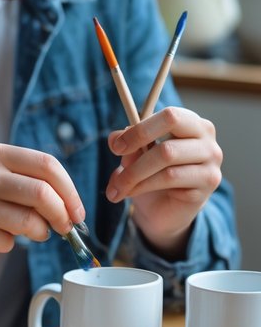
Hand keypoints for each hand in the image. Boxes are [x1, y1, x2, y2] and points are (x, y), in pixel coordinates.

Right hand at [0, 142, 85, 276]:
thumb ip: (25, 181)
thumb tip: (70, 206)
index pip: (47, 165)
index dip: (70, 190)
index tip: (77, 209)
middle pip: (43, 193)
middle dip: (63, 214)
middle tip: (67, 227)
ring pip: (31, 220)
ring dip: (42, 232)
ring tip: (35, 233)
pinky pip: (10, 241)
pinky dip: (11, 244)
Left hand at [105, 107, 222, 256]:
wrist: (164, 210)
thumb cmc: (151, 174)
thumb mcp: (135, 155)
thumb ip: (128, 143)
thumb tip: (116, 138)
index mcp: (190, 122)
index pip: (169, 116)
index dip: (140, 129)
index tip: (117, 146)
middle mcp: (206, 139)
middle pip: (169, 138)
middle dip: (137, 149)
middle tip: (115, 163)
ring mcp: (211, 162)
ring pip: (167, 161)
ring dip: (135, 175)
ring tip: (117, 187)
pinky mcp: (209, 184)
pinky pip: (170, 180)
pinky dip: (143, 186)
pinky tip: (131, 192)